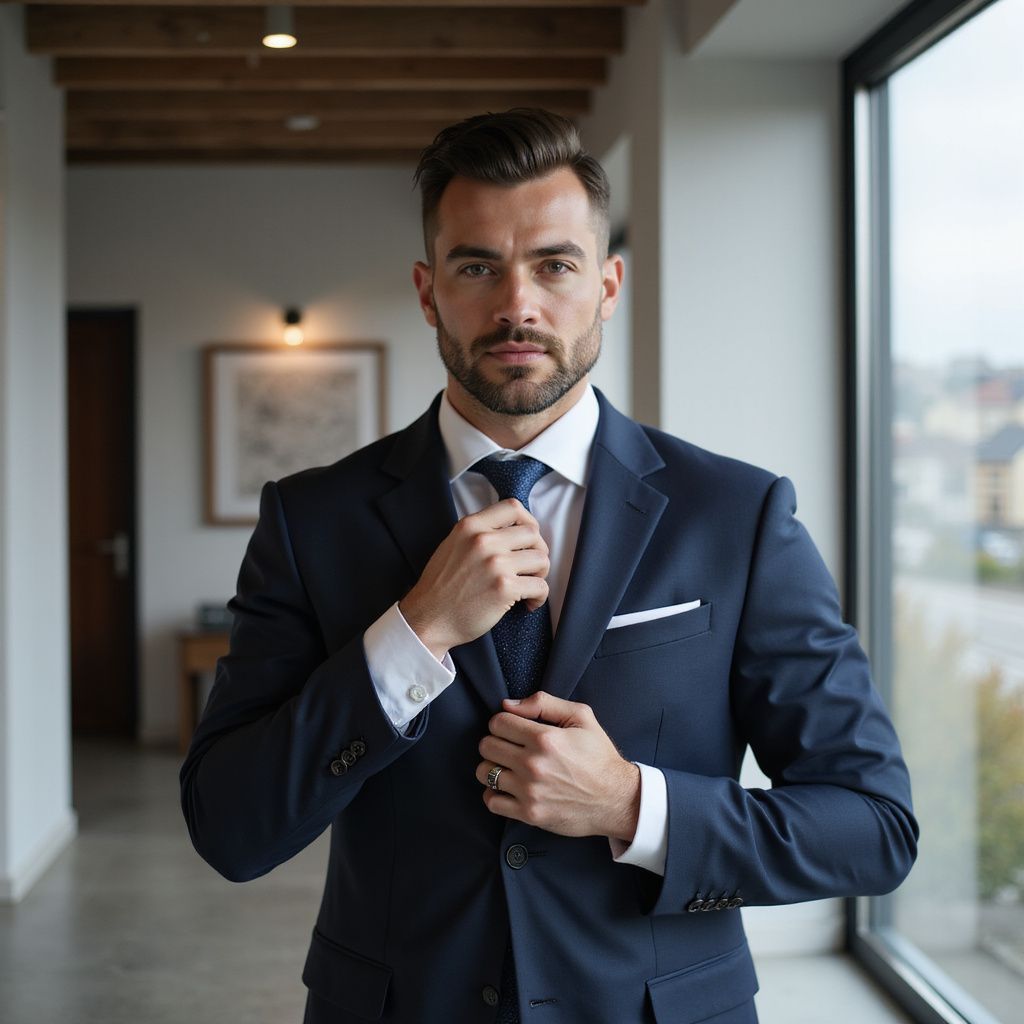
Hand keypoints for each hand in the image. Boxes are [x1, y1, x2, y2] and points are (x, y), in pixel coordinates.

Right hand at [399, 499, 548, 658]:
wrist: (428, 618)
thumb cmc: (441, 586)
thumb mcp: (453, 545)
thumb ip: (479, 533)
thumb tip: (512, 531)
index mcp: (470, 526)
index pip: (513, 507)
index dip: (528, 521)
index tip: (528, 538)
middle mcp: (483, 541)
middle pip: (532, 533)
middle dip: (538, 550)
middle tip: (530, 567)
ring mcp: (495, 564)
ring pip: (541, 559)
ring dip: (540, 574)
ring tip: (528, 585)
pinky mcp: (504, 588)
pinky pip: (540, 586)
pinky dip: (540, 596)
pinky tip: (528, 603)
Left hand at [475, 691, 640, 841]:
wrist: (616, 799)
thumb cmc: (599, 756)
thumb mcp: (581, 717)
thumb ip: (543, 703)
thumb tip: (508, 704)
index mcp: (545, 738)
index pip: (497, 722)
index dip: (502, 721)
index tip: (512, 728)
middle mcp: (533, 765)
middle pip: (486, 745)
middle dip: (496, 741)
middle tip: (509, 746)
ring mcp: (530, 791)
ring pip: (484, 772)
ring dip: (492, 766)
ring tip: (507, 766)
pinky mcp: (529, 814)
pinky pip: (491, 801)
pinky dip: (494, 793)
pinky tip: (508, 787)